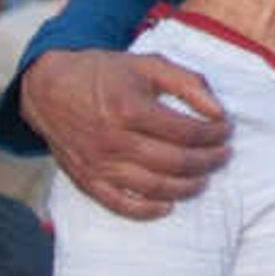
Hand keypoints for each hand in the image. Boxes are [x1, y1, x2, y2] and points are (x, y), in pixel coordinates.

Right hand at [35, 50, 231, 220]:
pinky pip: (119, 205)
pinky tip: (168, 205)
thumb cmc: (103, 73)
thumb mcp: (148, 65)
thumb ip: (188, 83)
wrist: (47, 87)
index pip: (187, 131)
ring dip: (187, 187)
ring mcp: (98, 163)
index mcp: (130, 109)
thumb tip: (219, 111)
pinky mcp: (85, 179)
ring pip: (154, 187)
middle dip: (209, 161)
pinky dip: (147, 211)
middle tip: (224, 155)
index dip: (215, 134)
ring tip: (204, 178)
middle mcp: (114, 140)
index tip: (227, 129)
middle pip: (176, 162)